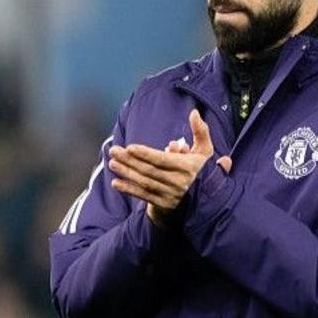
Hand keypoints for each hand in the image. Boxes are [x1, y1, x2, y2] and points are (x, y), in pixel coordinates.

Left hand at [109, 110, 231, 227]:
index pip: (162, 160)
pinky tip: (116, 183)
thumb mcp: (205, 150)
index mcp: (187, 167)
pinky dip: (129, 189)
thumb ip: (201, 131)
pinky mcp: (163, 204)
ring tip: (112, 163)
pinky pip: (143, 195)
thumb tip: (194, 113)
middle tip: (114, 151)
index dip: (145, 154)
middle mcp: (178, 182)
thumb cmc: (201, 169)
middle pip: (149, 170)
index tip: (130, 147)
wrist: (205, 199)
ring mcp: (170, 195)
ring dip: (126, 173)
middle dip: (130, 160)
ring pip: (144, 182)